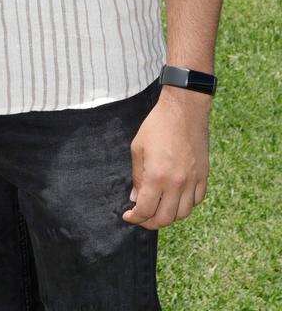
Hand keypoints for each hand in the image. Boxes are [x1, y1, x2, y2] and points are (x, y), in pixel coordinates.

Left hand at [123, 87, 210, 229]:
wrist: (184, 110)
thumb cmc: (157, 125)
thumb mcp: (138, 148)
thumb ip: (137, 176)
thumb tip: (136, 198)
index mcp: (157, 176)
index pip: (146, 210)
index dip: (135, 218)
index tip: (128, 216)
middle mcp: (177, 183)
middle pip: (165, 218)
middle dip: (150, 222)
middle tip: (141, 217)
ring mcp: (193, 181)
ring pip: (183, 214)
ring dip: (169, 216)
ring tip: (158, 209)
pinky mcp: (203, 176)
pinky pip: (196, 201)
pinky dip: (185, 206)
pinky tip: (176, 199)